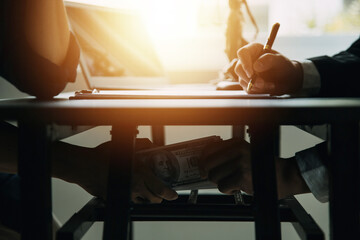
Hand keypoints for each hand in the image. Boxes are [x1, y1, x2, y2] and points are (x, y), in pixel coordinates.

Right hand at [54, 138, 177, 202]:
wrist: (85, 166)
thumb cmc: (103, 156)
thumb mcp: (127, 146)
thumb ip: (143, 144)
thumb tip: (153, 145)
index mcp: (140, 174)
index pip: (161, 189)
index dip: (169, 194)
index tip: (173, 194)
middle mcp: (135, 187)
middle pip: (153, 199)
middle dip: (159, 196)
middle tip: (160, 191)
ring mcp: (125, 195)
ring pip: (142, 202)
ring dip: (146, 198)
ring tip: (145, 189)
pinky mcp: (116, 198)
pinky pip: (128, 201)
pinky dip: (133, 197)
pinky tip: (130, 188)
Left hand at [198, 138, 309, 198]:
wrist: (285, 176)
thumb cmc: (263, 167)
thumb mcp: (244, 153)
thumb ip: (227, 155)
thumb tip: (205, 163)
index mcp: (236, 143)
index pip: (208, 150)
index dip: (202, 161)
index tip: (202, 167)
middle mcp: (237, 150)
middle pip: (207, 164)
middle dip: (209, 173)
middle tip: (215, 177)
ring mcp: (239, 164)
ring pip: (214, 176)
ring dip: (221, 183)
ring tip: (232, 182)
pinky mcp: (241, 177)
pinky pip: (222, 187)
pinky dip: (228, 190)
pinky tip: (236, 187)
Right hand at [235, 43, 302, 94]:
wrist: (287, 79)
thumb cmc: (284, 66)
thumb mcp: (280, 61)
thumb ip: (269, 60)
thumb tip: (256, 66)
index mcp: (254, 50)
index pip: (242, 53)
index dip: (244, 63)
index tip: (251, 74)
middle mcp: (247, 60)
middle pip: (238, 69)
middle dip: (249, 79)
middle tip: (262, 84)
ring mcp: (246, 72)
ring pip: (242, 80)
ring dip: (256, 86)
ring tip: (270, 85)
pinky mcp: (247, 82)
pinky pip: (247, 88)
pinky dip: (257, 90)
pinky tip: (267, 87)